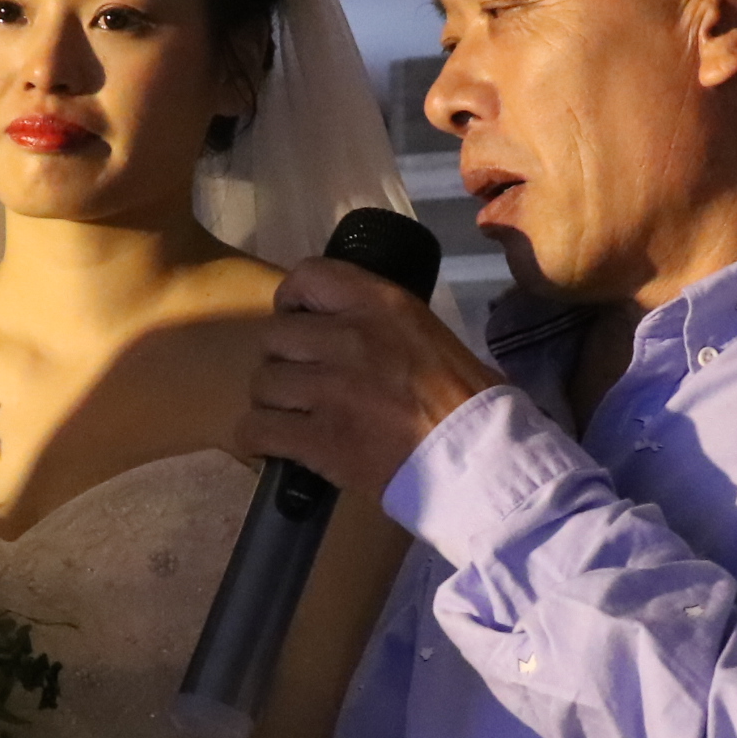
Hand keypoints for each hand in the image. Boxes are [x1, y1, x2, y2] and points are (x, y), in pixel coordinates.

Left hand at [233, 254, 500, 505]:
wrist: (479, 460)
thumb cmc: (468, 400)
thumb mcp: (429, 334)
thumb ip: (382, 324)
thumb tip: (345, 327)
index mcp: (381, 304)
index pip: (307, 277)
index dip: (293, 301)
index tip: (300, 322)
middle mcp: (349, 338)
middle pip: (274, 336)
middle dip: (282, 359)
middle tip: (300, 380)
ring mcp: (330, 389)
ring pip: (262, 383)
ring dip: (271, 401)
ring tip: (291, 415)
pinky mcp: (319, 439)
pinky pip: (257, 429)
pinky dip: (258, 437)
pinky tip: (272, 444)